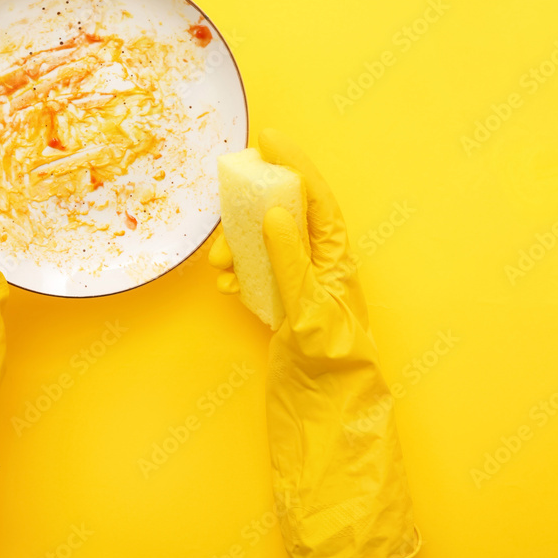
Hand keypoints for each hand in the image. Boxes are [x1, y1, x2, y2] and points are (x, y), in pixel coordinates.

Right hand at [210, 128, 419, 557]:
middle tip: (226, 208)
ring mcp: (300, 288)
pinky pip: (256, 274)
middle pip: (286, 215)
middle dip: (253, 207)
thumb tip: (272, 211)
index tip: (268, 137)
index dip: (295, 164)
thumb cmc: (332, 367)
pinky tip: (225, 280)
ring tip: (221, 260)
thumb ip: (290, 260)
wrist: (331, 420)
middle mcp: (320, 267)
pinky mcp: (283, 310)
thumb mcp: (310, 311)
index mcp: (336, 259)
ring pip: (265, 245)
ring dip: (239, 243)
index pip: (316, 197)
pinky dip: (238, 271)